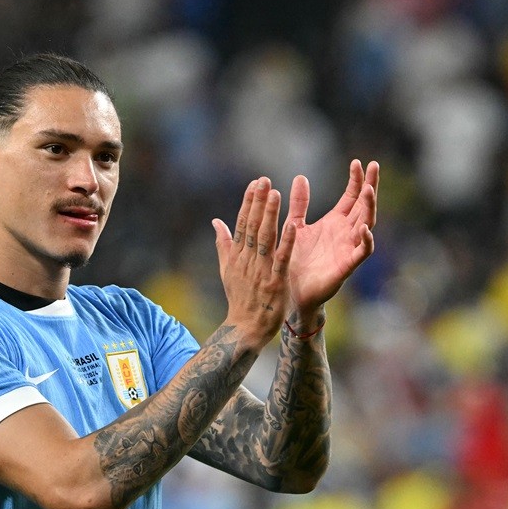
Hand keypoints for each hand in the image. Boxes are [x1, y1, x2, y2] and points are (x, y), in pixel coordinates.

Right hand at [212, 178, 297, 348]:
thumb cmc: (239, 298)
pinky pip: (281, 259)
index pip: (242, 223)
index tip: (255, 183)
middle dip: (258, 202)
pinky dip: (286, 242)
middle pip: (252, 226)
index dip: (248, 202)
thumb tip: (215, 221)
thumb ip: (223, 244)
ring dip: (270, 215)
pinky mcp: (275, 282)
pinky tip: (292, 225)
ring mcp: (260, 270)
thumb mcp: (227, 270)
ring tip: (275, 194)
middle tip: (264, 180)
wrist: (246, 328)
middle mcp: (247, 260)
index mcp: (237, 255)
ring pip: (265, 238)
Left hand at [285, 159, 378, 318]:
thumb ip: (300, 204)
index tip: (357, 162)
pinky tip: (365, 228)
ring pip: (366, 223)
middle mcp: (345, 232)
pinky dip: (366, 240)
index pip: (351, 196)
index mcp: (335, 222)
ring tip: (369, 191)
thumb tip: (301, 177)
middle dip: (370, 186)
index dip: (356, 179)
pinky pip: (362, 251)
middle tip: (374, 166)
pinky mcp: (347, 265)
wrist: (291, 291)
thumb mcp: (296, 225)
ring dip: (369, 208)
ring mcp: (348, 248)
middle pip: (364, 205)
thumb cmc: (295, 260)